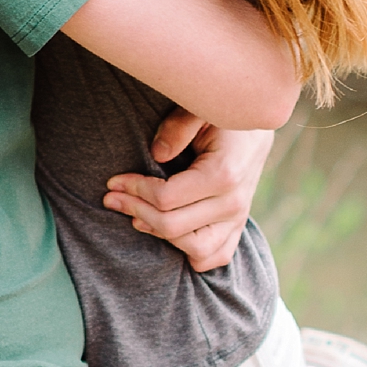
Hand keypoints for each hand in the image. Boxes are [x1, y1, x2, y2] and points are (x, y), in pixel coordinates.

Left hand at [103, 112, 279, 272]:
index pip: (166, 198)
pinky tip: (166, 234)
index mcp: (223, 174)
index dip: (133, 191)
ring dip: (159, 235)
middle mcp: (233, 202)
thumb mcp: (199, 110)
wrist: (255, 127)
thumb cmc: (221, 117)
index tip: (114, 181)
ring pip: (195, 250)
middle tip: (111, 197)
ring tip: (136, 215)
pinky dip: (190, 253)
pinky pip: (216, 256)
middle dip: (134, 210)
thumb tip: (157, 154)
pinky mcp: (238, 226)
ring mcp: (238, 218)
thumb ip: (178, 127)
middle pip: (173, 226)